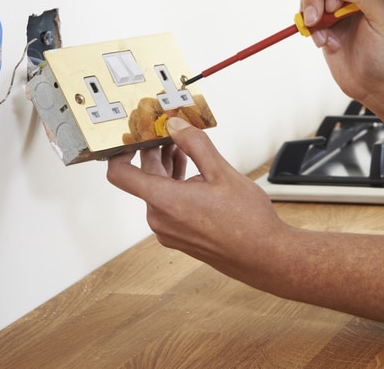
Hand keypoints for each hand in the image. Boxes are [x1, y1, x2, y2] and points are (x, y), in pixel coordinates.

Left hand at [105, 118, 285, 276]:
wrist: (263, 255)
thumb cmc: (247, 220)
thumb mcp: (221, 171)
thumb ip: (194, 144)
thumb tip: (175, 126)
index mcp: (165, 201)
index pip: (120, 174)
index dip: (120, 152)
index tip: (132, 137)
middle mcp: (160, 219)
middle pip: (144, 179)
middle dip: (156, 154)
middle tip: (171, 133)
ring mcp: (168, 231)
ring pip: (157, 192)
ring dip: (168, 170)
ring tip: (186, 151)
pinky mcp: (178, 237)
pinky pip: (167, 207)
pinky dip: (175, 188)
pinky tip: (194, 177)